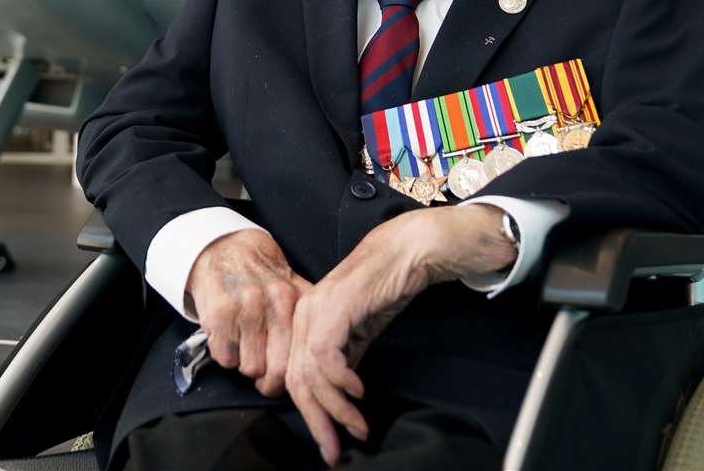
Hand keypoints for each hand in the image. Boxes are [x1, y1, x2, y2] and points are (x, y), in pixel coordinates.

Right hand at [185, 229, 311, 396]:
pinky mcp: (219, 313)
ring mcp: (244, 307)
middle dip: (267, 381)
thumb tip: (324, 352)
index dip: (292, 377)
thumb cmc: (259, 273)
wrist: (222, 247)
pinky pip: (225, 358)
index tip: (286, 379)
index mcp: (293, 299)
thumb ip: (306, 315)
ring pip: (249, 368)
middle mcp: (271, 302)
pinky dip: (225, 355)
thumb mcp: (291, 286)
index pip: (300, 357)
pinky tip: (229, 337)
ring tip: (245, 346)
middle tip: (262, 373)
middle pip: (275, 370)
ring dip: (245, 364)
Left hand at [287, 205, 517, 465]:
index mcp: (304, 320)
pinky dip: (340, 382)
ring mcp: (316, 310)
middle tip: (333, 450)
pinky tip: (358, 393)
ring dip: (334, 408)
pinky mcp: (334, 308)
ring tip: (357, 426)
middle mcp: (302, 315)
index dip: (310, 413)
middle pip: (296, 381)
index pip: (295, 376)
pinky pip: (325, 356)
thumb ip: (345, 359)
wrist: (408, 252)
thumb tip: (340, 396)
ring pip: (310, 374)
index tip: (329, 441)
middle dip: (317, 421)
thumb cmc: (385, 288)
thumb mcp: (360, 332)